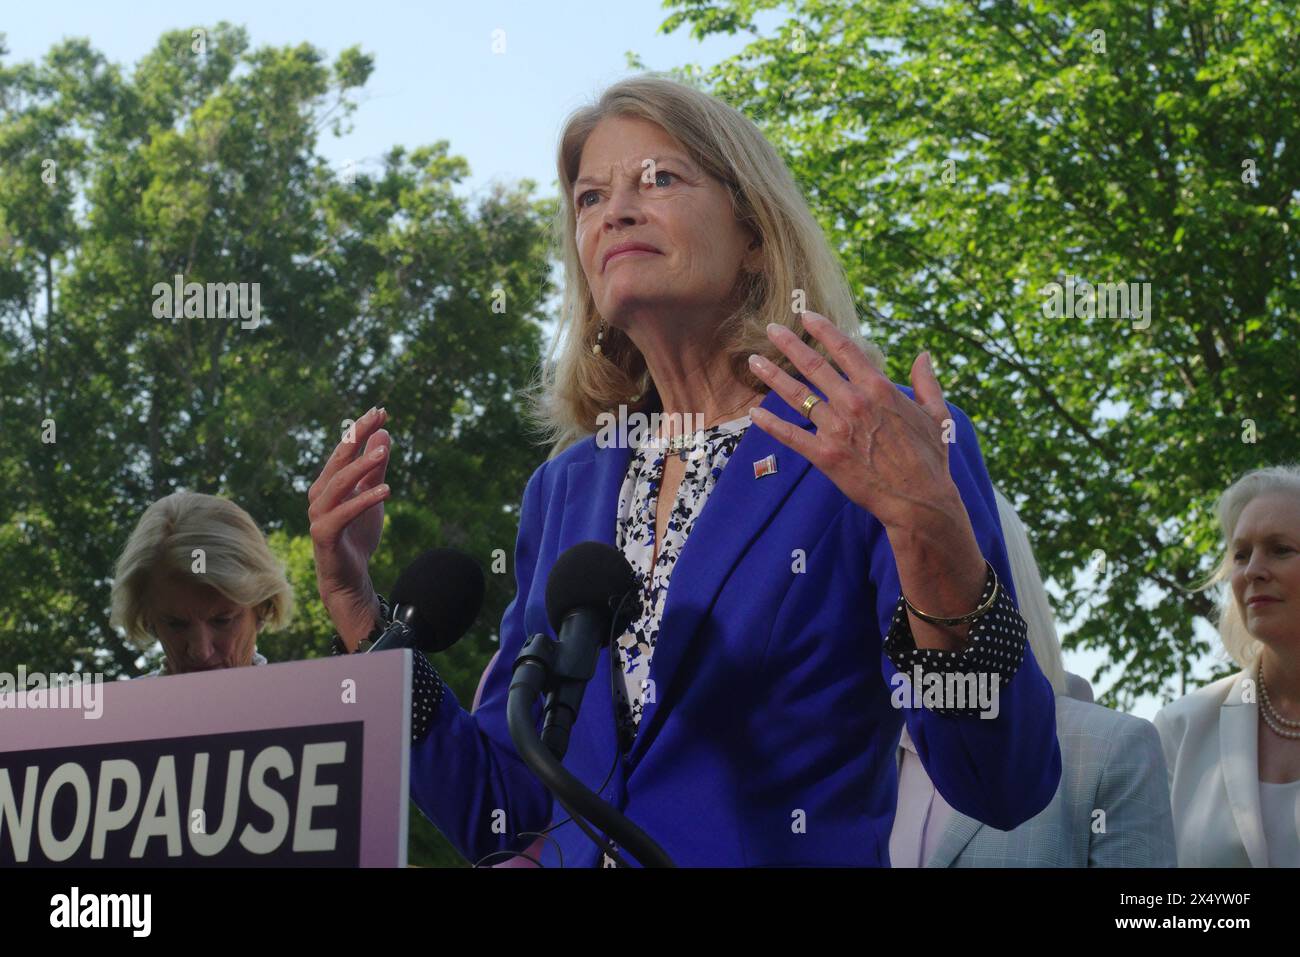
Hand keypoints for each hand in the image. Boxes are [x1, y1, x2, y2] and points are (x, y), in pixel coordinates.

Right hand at [308, 406, 391, 648]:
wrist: (349, 577)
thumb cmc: (357, 535)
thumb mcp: (372, 495)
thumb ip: (376, 467)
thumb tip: (383, 433)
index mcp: (329, 482)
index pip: (344, 450)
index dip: (360, 429)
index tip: (381, 410)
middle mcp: (319, 494)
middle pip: (337, 459)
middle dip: (357, 437)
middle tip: (378, 417)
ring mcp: (318, 514)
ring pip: (337, 484)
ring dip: (360, 467)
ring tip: (382, 453)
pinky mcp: (324, 535)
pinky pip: (343, 514)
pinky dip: (364, 500)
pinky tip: (386, 490)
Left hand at [747, 311, 958, 531]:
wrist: (920, 500)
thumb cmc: (930, 458)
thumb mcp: (936, 414)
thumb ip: (927, 381)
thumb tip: (923, 354)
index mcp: (879, 389)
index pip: (845, 349)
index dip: (823, 330)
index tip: (806, 316)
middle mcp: (854, 403)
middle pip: (814, 366)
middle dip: (789, 345)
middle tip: (771, 330)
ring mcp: (837, 429)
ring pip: (798, 396)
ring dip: (773, 376)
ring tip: (754, 361)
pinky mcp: (825, 456)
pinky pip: (791, 436)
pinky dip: (771, 424)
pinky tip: (754, 414)